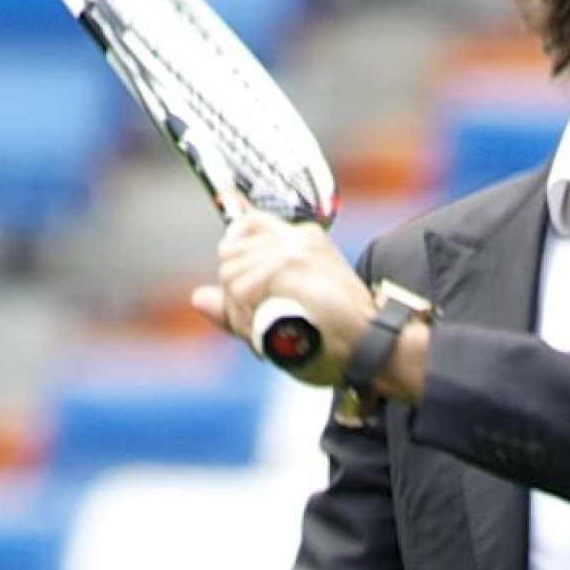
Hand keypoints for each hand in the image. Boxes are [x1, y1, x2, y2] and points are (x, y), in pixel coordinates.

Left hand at [189, 204, 371, 388]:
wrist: (370, 346)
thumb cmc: (335, 338)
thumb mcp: (281, 317)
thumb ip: (239, 305)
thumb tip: (198, 297)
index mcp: (303, 240)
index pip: (246, 223)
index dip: (232, 246)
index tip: (235, 282)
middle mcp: (298, 235)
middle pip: (229, 252)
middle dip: (234, 295)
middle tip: (261, 322)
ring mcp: (293, 247)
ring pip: (230, 274)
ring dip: (240, 311)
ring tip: (270, 329)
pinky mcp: (289, 263)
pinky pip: (240, 290)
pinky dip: (247, 318)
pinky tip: (270, 329)